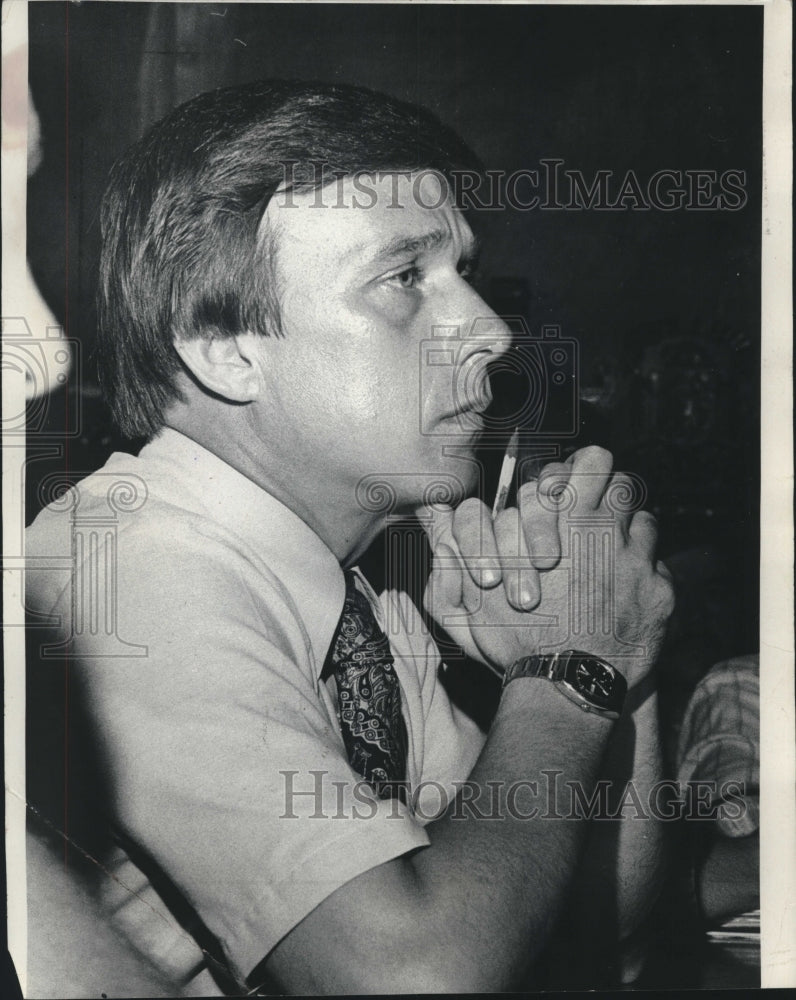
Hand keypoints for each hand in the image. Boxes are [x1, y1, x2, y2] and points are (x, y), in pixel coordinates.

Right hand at [418, 447, 673, 686]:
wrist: (565, 686)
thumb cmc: (517, 640)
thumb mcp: (474, 593)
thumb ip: (456, 546)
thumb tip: (435, 509)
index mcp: (568, 519)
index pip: (593, 460)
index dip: (587, 468)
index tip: (576, 485)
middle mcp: (608, 531)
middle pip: (624, 483)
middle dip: (610, 495)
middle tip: (593, 517)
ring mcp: (639, 560)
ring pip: (644, 521)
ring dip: (627, 533)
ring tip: (609, 557)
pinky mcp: (661, 592)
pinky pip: (660, 566)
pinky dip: (644, 573)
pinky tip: (625, 592)